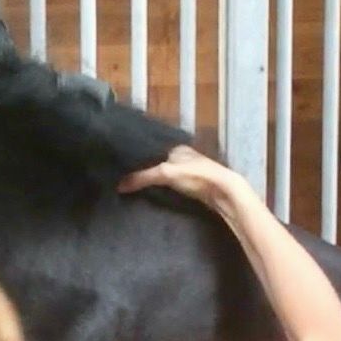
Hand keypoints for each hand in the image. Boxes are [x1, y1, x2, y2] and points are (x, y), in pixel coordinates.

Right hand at [119, 145, 244, 205]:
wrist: (222, 192)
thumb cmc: (195, 175)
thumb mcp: (164, 174)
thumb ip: (141, 178)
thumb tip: (118, 185)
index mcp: (178, 147)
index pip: (153, 149)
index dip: (139, 157)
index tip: (123, 166)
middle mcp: (183, 156)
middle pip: (158, 162)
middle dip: (145, 169)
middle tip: (125, 177)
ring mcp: (189, 171)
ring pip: (165, 174)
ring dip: (153, 180)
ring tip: (134, 186)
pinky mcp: (193, 185)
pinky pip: (170, 185)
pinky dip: (161, 188)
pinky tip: (152, 193)